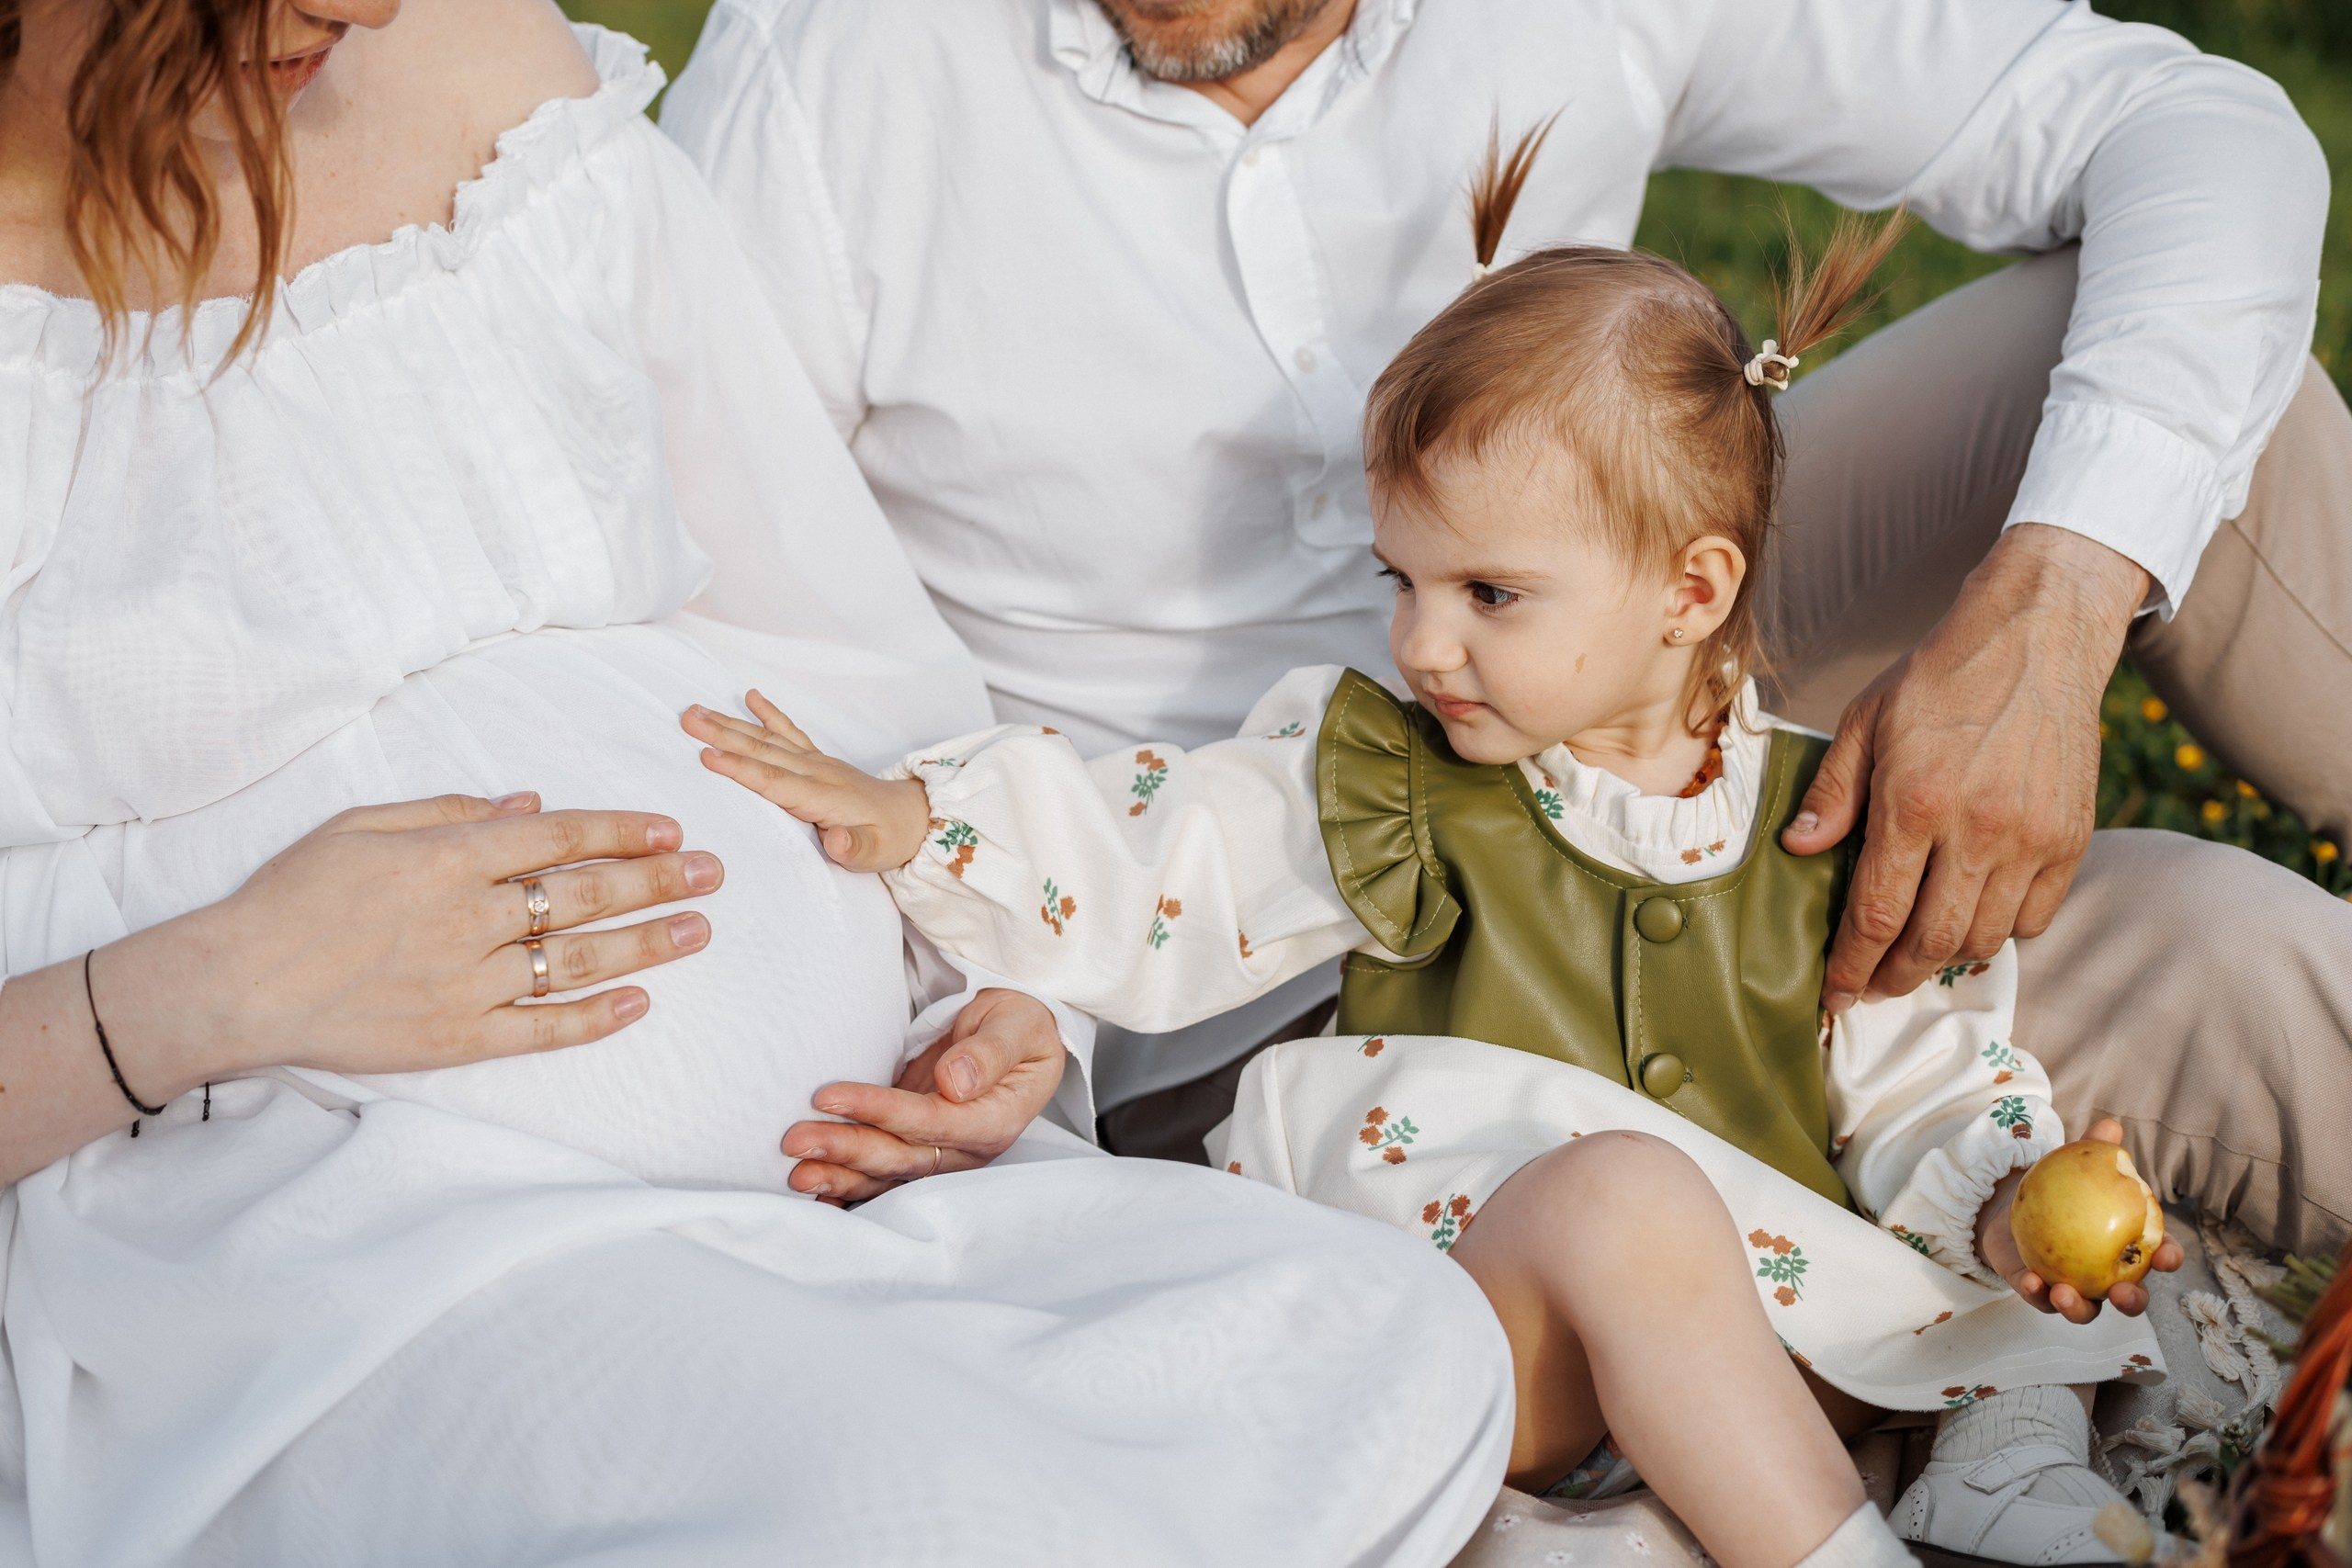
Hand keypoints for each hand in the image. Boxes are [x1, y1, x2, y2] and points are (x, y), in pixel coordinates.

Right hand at [112, 792, 721, 1095]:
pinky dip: (597, 1017)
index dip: (623, 832)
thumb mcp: (362, 825)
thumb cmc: (293, 897)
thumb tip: (529, 804)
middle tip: (714, 873)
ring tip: (700, 929)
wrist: (237, 984)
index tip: (670, 831)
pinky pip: (544, 1029)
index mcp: (450, 859)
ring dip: (648, 943)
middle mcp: (472, 918)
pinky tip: (641, 1002)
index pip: (560, 837)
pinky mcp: (460, 1038)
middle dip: (660, 881)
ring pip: (579, 960)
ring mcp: (470, 982)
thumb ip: (450, 812)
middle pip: (587, 894)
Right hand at [683, 692, 930, 872]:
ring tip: (696, 710)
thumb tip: (835, 840)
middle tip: (687, 718)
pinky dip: (769, 713)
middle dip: (722, 735)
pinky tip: (750, 695)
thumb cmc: (889, 840)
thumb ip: (854, 848)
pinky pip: (789, 732)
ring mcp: (816, 762)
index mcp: (824, 797)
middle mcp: (816, 772)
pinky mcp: (817, 760)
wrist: (913, 820)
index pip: (774, 781)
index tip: (707, 756)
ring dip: (730, 724)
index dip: (741, 769)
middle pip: (762, 751)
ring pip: (767, 739)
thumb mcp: (876, 855)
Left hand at [780, 988, 1066, 1203]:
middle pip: (900, 1155)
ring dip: (839, 1174)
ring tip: (794, 1173)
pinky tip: (814, 1192)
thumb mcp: (1019, 1025)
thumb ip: (991, 1052)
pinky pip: (881, 1173)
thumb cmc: (1020, 1025)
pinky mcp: (919, 1147)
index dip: (878, 1111)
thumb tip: (955, 1082)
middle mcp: (967, 1147)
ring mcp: (942, 1152)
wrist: (1019, 1036)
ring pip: (886, 1173)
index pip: (930, 1121)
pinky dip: (848, 1185)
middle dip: (846, 1148)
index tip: (829, 1095)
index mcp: (995, 1119)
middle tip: (794, 1139)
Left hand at [1782, 524, 2149, 1008]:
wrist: (2036, 637)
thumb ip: (1831, 793)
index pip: (1877, 915)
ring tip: (1915, 955)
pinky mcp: (2071, 840)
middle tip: (1870, 987)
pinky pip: (2034, 918)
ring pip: (1984, 940)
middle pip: (1931, 943)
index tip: (1834, 996)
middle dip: (1893, 978)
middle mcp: (1977, 832)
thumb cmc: (1939, 677)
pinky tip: (1973, 917)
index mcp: (1915, 805)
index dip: (1851, 966)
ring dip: (1943, 959)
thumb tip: (1798, 850)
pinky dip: (2000, 932)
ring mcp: (2030, 840)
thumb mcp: (1864, 722)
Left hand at [1975, 1118, 2183, 1322]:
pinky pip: (2040, 1299)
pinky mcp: (2039, 1291)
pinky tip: (2032, 1281)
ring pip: (2086, 1310)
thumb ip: (2094, 1151)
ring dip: (2078, 1308)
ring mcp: (2075, 1287)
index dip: (2168, 1259)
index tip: (2166, 1256)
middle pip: (2129, 1297)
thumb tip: (2110, 1125)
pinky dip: (2038, 1293)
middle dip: (2132, 1301)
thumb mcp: (2076, 1167)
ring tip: (2066, 1294)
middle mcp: (2107, 1274)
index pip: (2157, 1255)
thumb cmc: (2061, 1189)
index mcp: (2127, 1245)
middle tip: (2123, 1292)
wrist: (2013, 1204)